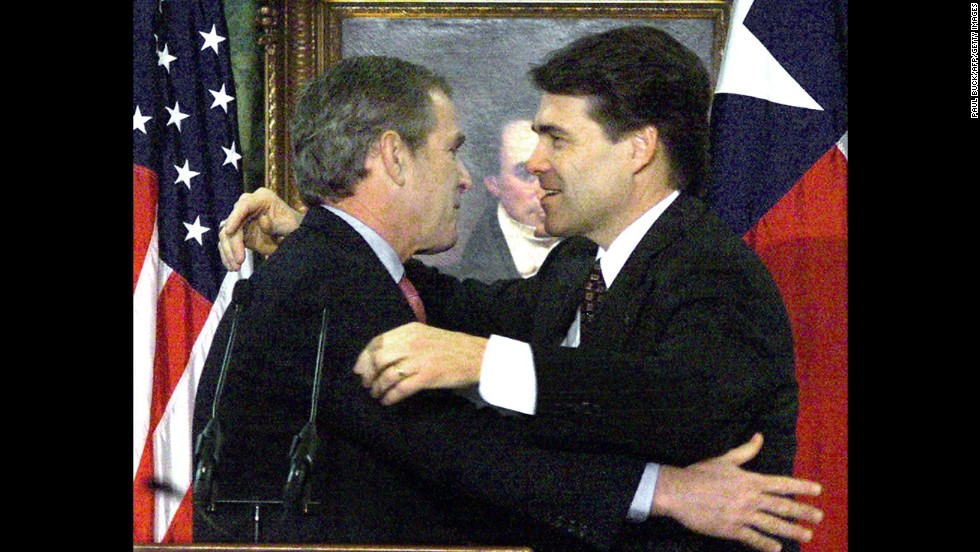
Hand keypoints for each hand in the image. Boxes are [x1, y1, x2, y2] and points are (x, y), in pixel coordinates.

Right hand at [218, 187, 303, 270]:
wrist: (292, 234)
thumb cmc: (293, 226)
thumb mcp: (290, 226)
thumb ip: (276, 224)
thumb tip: (262, 221)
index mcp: (262, 198)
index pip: (244, 205)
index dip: (235, 217)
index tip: (230, 232)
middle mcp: (248, 206)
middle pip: (232, 222)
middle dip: (233, 243)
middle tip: (240, 260)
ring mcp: (241, 219)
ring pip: (226, 234)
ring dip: (228, 251)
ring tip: (235, 267)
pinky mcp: (238, 232)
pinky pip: (227, 242)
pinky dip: (228, 255)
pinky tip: (232, 266)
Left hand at [353, 322, 487, 404]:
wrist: (477, 356)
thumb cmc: (451, 346)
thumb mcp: (425, 335)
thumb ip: (404, 341)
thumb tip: (380, 356)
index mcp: (410, 330)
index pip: (378, 342)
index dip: (364, 357)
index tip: (359, 369)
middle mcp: (412, 343)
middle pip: (379, 359)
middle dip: (368, 374)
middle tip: (366, 384)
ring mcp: (419, 360)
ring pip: (388, 375)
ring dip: (378, 387)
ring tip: (376, 394)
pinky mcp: (427, 376)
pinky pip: (401, 389)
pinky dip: (390, 397)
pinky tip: (387, 401)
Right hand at [650, 433, 822, 551]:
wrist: (678, 492)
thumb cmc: (700, 473)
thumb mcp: (724, 458)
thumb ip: (746, 450)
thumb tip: (760, 437)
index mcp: (750, 480)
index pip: (781, 484)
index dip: (801, 486)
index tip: (817, 490)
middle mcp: (749, 498)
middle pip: (782, 506)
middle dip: (803, 512)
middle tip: (819, 516)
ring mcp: (741, 515)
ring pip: (772, 524)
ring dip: (791, 530)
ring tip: (806, 535)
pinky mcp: (731, 529)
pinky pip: (753, 538)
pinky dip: (765, 544)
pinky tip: (776, 549)